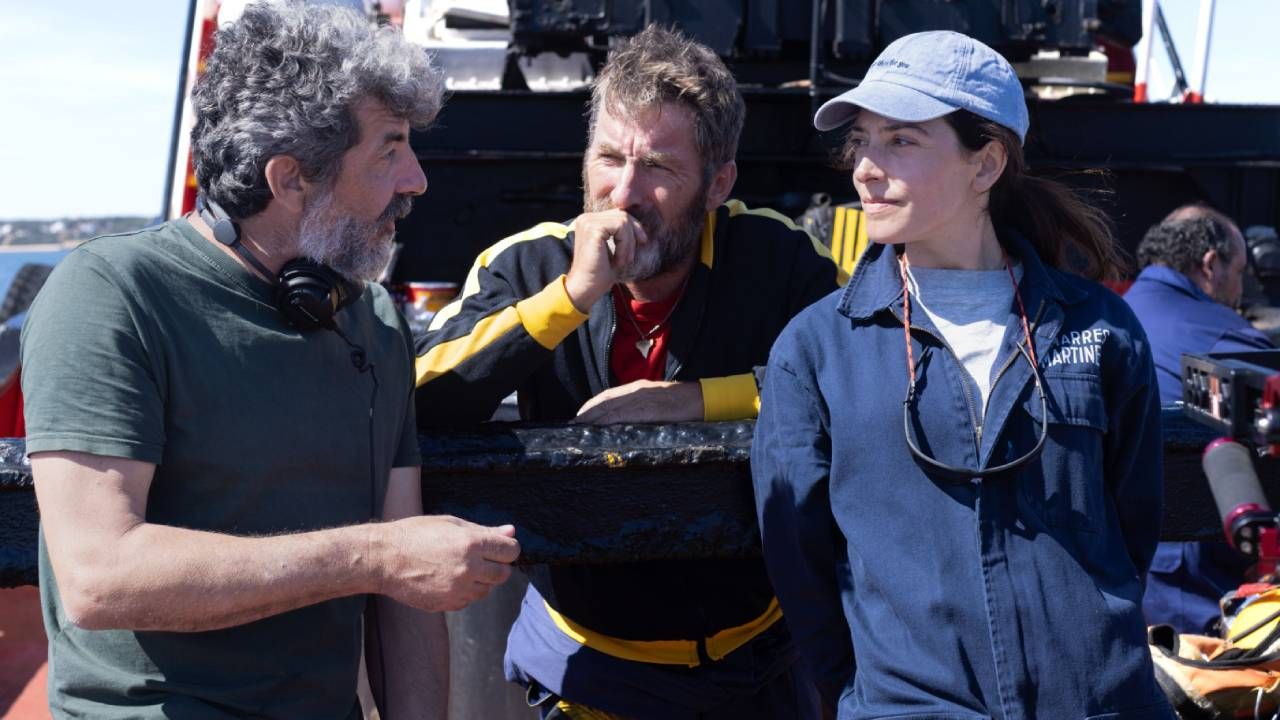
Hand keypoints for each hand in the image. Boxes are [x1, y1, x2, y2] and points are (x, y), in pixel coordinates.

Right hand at [376, 516, 519, 611]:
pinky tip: (448, 579)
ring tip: (459, 567)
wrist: (384, 558)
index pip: (511, 551)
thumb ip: (484, 531)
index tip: (498, 547)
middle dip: (497, 566)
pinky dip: (465, 592)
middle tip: (480, 558)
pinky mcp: (447, 604)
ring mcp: (458, 589)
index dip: (507, 548)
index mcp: (472, 544)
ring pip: (487, 590)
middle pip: (503, 574)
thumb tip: (511, 532)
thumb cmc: (416, 534)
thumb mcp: (451, 524)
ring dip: (481, 581)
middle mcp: (469, 569)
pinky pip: (468, 600)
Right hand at [564, 210, 648, 311]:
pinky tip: (619, 261)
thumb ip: (622, 234)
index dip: (634, 228)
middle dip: (634, 234)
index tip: (641, 243)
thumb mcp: (615, 248)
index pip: (618, 215)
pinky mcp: (592, 228)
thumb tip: (641, 225)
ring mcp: (588, 221)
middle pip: (622, 215)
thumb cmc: (600, 273)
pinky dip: (625, 245)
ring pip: (623, 221)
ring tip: (623, 261)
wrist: (586, 289)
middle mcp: (586, 218)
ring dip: (629, 243)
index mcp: (589, 222)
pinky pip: (620, 227)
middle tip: (630, 257)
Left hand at [573, 380, 702, 423]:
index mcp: (639, 387)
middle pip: (605, 401)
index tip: (579, 416)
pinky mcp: (649, 410)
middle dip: (587, 413)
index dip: (592, 406)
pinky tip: (599, 428)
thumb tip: (626, 422)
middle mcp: (637, 390)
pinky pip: (624, 415)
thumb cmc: (684, 402)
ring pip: (611, 408)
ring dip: (592, 419)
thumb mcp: (659, 401)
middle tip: (572, 426)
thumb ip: (643, 408)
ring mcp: (643, 399)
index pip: (608, 395)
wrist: (704, 399)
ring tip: (579, 429)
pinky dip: (609, 421)